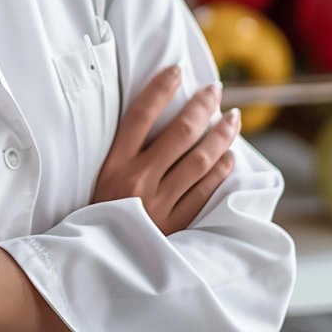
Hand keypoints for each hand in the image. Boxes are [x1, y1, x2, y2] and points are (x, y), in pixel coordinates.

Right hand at [90, 66, 239, 235]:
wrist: (98, 261)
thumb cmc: (99, 212)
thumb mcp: (101, 176)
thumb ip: (125, 152)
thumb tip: (153, 117)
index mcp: (114, 164)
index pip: (140, 115)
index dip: (160, 89)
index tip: (177, 70)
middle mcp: (138, 180)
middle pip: (179, 134)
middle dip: (201, 106)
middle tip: (215, 88)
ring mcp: (159, 204)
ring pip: (200, 161)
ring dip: (220, 135)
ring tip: (232, 118)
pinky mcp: (176, 226)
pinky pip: (205, 192)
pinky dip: (220, 171)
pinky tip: (229, 156)